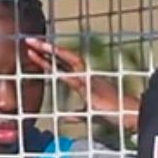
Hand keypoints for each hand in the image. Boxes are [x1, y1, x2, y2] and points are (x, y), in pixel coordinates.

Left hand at [25, 38, 140, 131]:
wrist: (127, 113)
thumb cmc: (111, 112)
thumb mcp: (87, 114)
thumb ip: (75, 114)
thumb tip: (64, 117)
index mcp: (82, 80)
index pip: (61, 66)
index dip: (46, 58)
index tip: (32, 51)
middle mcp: (84, 76)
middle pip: (62, 59)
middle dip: (46, 49)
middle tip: (30, 40)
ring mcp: (89, 79)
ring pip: (70, 61)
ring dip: (55, 53)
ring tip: (40, 45)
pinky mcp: (93, 87)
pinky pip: (78, 78)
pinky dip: (67, 72)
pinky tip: (56, 69)